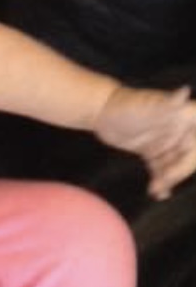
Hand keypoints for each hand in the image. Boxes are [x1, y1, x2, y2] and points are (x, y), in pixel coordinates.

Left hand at [96, 84, 195, 198]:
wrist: (99, 111)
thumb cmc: (125, 104)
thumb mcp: (148, 106)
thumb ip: (168, 103)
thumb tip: (184, 91)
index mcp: (183, 115)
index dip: (195, 151)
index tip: (188, 159)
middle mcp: (178, 128)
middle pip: (190, 154)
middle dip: (180, 169)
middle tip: (164, 180)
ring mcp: (166, 140)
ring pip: (176, 164)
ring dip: (170, 178)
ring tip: (156, 190)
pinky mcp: (152, 151)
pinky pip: (162, 168)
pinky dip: (161, 181)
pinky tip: (160, 194)